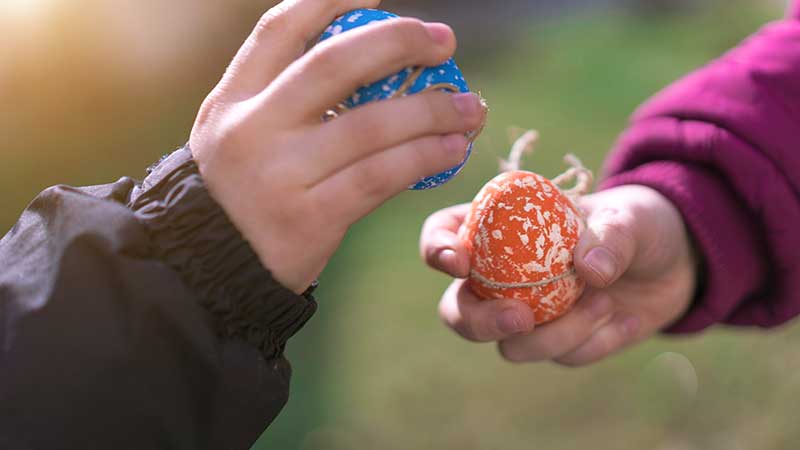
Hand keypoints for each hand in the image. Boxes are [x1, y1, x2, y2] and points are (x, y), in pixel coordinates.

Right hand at [190, 0, 485, 292]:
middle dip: (396, 42)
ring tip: (470, 107)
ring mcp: (280, 175)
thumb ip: (282, 97)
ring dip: (432, 112)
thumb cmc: (242, 194)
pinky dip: (424, 158)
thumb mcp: (240, 135)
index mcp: (232, 100)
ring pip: (370, 126)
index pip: (279, 30)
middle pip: (333, 65)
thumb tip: (367, 57)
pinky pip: (380, 177)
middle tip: (443, 41)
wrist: (213, 271)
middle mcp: (252, 129)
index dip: (328, 0)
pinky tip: (452, 149)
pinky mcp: (310, 218)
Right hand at [420, 185, 697, 365]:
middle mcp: (502, 276)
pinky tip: (627, 319)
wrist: (676, 262)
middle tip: (520, 318)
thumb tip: (589, 271)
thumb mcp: (631, 217)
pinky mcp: (560, 344)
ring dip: (558, 333)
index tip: (459, 263)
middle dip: (480, 322)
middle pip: (458, 311)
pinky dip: (597, 341)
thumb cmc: (638, 223)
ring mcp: (528, 314)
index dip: (437, 250)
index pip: (443, 234)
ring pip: (512, 347)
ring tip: (607, 302)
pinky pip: (564, 357)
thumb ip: (611, 236)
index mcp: (500, 227)